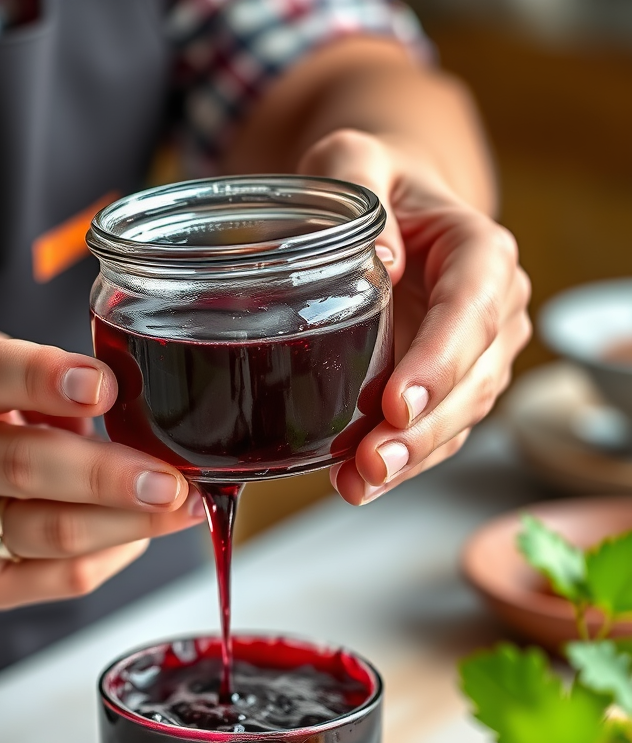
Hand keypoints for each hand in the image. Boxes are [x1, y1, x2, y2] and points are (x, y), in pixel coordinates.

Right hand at [0, 325, 203, 609]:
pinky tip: (140, 534)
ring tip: (183, 508)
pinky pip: (61, 578)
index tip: (103, 386)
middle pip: (29, 468)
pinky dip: (115, 555)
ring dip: (130, 524)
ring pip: (54, 533)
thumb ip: (46, 376)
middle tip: (173, 480)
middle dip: (111, 477)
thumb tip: (137, 409)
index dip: (46, 379)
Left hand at [298, 129, 531, 503]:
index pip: (473, 305)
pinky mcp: (450, 383)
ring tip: (357, 485)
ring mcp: (477, 352)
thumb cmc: (370, 183)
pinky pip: (437, 430)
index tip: (397, 403)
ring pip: (459, 414)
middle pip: (473, 375)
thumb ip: (356, 178)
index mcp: (477, 249)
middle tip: (370, 463)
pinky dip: (403, 462)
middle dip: (423, 428)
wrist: (387, 212)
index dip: (441, 359)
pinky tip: (358, 483)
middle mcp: (492, 305)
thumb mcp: (351, 157)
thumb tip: (379, 261)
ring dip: (412, 457)